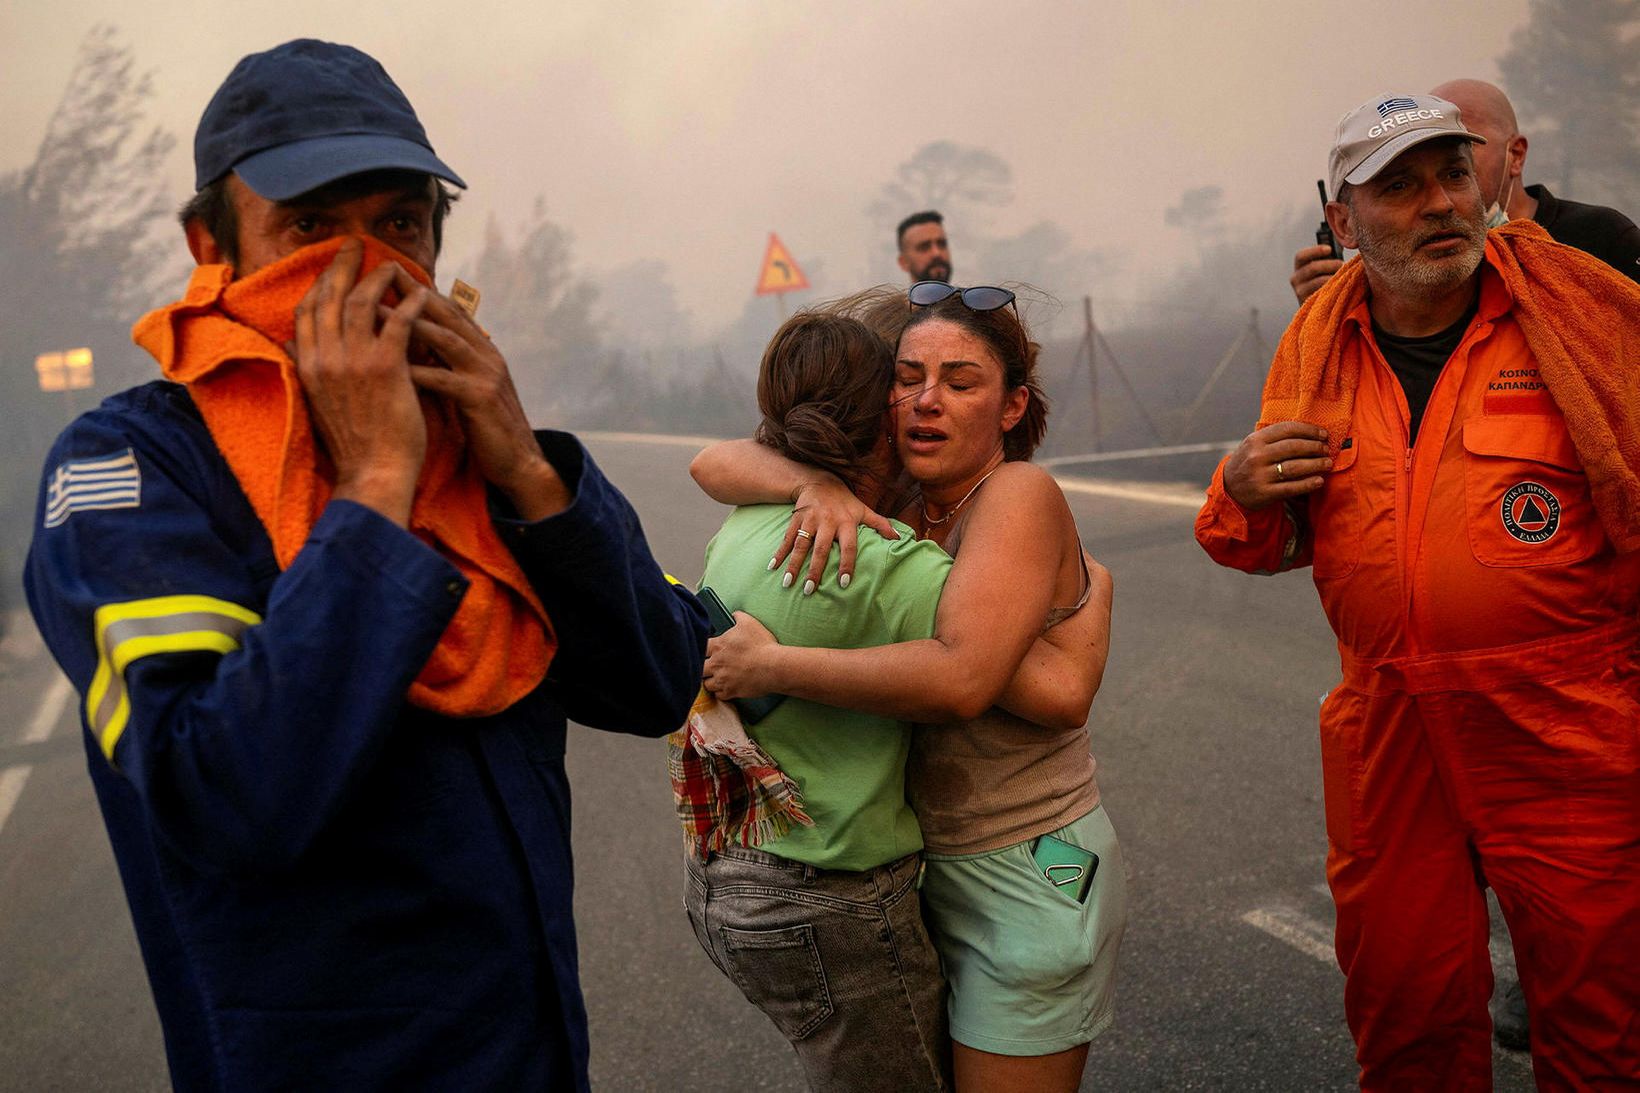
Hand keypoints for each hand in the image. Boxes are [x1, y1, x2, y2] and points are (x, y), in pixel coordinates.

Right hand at [293, 238, 428, 524]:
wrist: (374, 473)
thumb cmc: (353, 443)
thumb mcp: (316, 402)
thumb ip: (305, 369)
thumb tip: (287, 344)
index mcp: (307, 366)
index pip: (307, 311)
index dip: (320, 283)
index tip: (333, 266)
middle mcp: (324, 358)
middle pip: (329, 297)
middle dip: (342, 266)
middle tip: (356, 244)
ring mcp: (353, 362)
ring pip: (361, 302)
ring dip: (378, 278)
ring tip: (394, 264)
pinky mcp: (385, 368)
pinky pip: (397, 322)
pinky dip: (408, 303)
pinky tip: (420, 293)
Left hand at [393, 269, 570, 520]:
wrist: (519, 461)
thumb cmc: (486, 426)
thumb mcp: (468, 386)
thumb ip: (449, 363)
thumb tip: (414, 344)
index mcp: (483, 349)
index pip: (449, 310)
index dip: (419, 290)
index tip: (388, 273)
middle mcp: (487, 355)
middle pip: (447, 314)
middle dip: (413, 293)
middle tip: (380, 275)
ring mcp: (487, 375)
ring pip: (446, 340)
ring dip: (410, 323)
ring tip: (375, 313)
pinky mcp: (482, 399)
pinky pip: (446, 380)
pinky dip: (419, 371)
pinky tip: (392, 366)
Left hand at [702, 611, 780, 698]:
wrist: (773, 666)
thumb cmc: (762, 644)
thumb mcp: (750, 623)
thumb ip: (738, 617)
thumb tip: (734, 614)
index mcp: (718, 646)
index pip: (700, 648)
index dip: (702, 649)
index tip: (706, 651)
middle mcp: (716, 663)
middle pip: (699, 668)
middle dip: (702, 667)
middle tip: (708, 666)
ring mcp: (723, 679)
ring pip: (706, 683)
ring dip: (710, 680)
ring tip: (715, 678)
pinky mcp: (731, 691)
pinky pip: (719, 695)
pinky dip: (720, 692)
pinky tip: (725, 688)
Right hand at [772, 478, 898, 593]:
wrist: (820, 480)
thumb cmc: (845, 501)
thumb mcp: (863, 509)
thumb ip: (881, 524)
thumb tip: (900, 538)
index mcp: (846, 522)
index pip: (848, 546)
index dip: (846, 564)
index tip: (843, 583)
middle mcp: (827, 522)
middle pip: (820, 549)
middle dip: (815, 570)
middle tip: (810, 590)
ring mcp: (810, 520)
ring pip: (801, 544)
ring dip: (793, 564)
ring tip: (787, 583)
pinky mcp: (796, 518)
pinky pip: (786, 537)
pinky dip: (779, 552)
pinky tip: (772, 567)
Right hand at [1223, 421, 1330, 510]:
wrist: (1229, 489)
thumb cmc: (1249, 463)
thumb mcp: (1254, 445)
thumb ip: (1276, 437)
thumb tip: (1311, 432)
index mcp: (1255, 440)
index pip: (1287, 429)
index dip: (1309, 430)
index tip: (1323, 434)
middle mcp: (1256, 456)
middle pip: (1293, 447)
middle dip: (1315, 447)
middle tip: (1326, 449)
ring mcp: (1260, 475)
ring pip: (1295, 467)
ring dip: (1316, 465)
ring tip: (1327, 463)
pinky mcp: (1265, 493)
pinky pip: (1292, 488)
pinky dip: (1308, 484)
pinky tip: (1319, 481)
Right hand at [1291, 244, 1343, 303]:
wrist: (1319, 306)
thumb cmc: (1324, 282)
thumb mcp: (1322, 268)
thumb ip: (1328, 258)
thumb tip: (1343, 243)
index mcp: (1299, 267)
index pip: (1301, 256)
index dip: (1315, 251)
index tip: (1329, 249)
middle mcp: (1296, 279)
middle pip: (1311, 268)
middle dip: (1329, 265)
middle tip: (1342, 264)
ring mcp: (1300, 291)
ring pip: (1317, 281)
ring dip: (1332, 277)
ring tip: (1343, 276)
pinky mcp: (1306, 302)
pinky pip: (1321, 293)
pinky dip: (1332, 288)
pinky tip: (1339, 287)